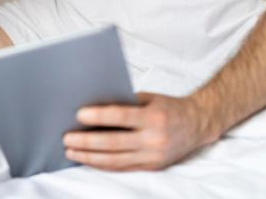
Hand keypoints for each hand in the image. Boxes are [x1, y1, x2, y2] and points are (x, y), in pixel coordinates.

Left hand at [62, 92, 220, 170]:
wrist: (199, 124)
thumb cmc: (170, 107)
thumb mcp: (150, 99)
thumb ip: (126, 104)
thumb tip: (94, 108)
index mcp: (154, 117)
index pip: (121, 117)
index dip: (98, 116)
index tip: (79, 115)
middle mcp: (154, 139)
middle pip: (113, 143)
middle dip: (87, 141)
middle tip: (67, 138)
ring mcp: (153, 156)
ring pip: (115, 160)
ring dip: (90, 156)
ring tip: (72, 151)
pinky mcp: (152, 166)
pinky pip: (123, 167)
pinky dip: (103, 164)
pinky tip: (88, 159)